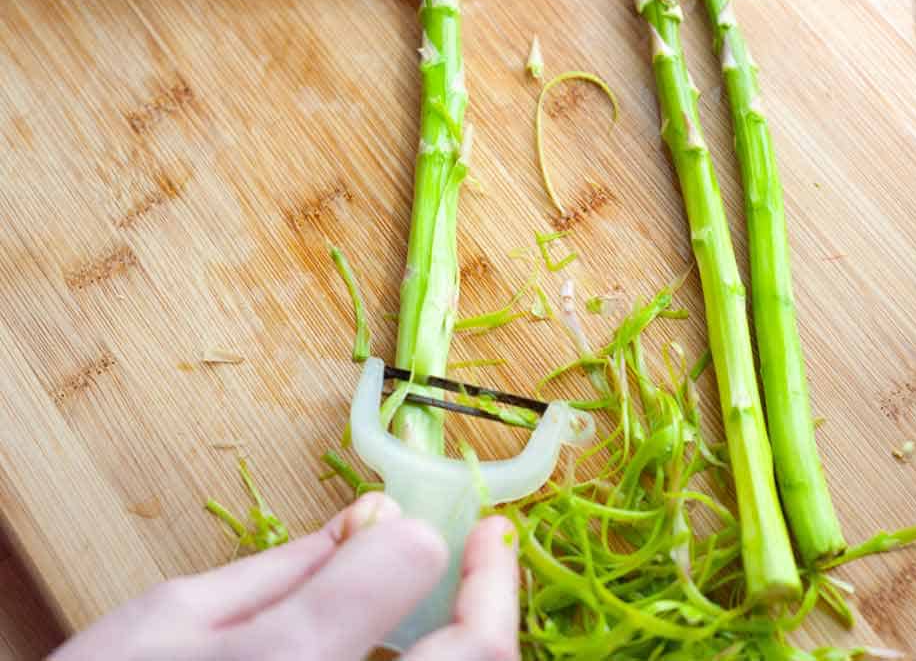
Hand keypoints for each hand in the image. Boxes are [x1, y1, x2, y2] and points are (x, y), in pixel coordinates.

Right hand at [51, 494, 519, 660]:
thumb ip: (281, 569)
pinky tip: (424, 653)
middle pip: (475, 658)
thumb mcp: (166, 622)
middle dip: (497, 594)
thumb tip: (368, 520)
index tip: (414, 523)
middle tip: (494, 543)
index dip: (419, 538)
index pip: (403, 567)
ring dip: (478, 644)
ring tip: (471, 603)